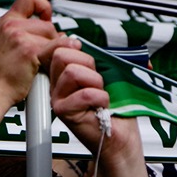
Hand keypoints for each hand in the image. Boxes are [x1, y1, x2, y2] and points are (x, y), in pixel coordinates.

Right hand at [0, 0, 71, 127]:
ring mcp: (20, 37)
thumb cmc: (5, 72)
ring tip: (38, 61)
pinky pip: (56, 46)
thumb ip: (29, 31)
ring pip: (53, 35)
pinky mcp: (30, 50)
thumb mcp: (10, 43)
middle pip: (47, 22)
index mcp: (7, 21)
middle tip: (40, 52)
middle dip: (50, 38)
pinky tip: (47, 64)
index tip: (45, 17)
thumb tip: (57, 31)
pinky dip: (57, 55)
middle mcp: (12, 26)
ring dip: (52, 49)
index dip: (42, 5)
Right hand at [49, 45, 150, 176]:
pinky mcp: (63, 111)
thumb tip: (79, 41)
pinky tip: (101, 106)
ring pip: (72, 72)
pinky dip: (100, 98)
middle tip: (96, 81)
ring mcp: (57, 98)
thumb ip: (95, 56)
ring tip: (99, 95)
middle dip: (87, 63)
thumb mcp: (108, 72)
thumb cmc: (115, 106)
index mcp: (63, 73)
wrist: (121, 135)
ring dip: (95, 82)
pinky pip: (85, 94)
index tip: (81, 50)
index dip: (69, 44)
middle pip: (61, 55)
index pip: (56, 48)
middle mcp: (56, 85)